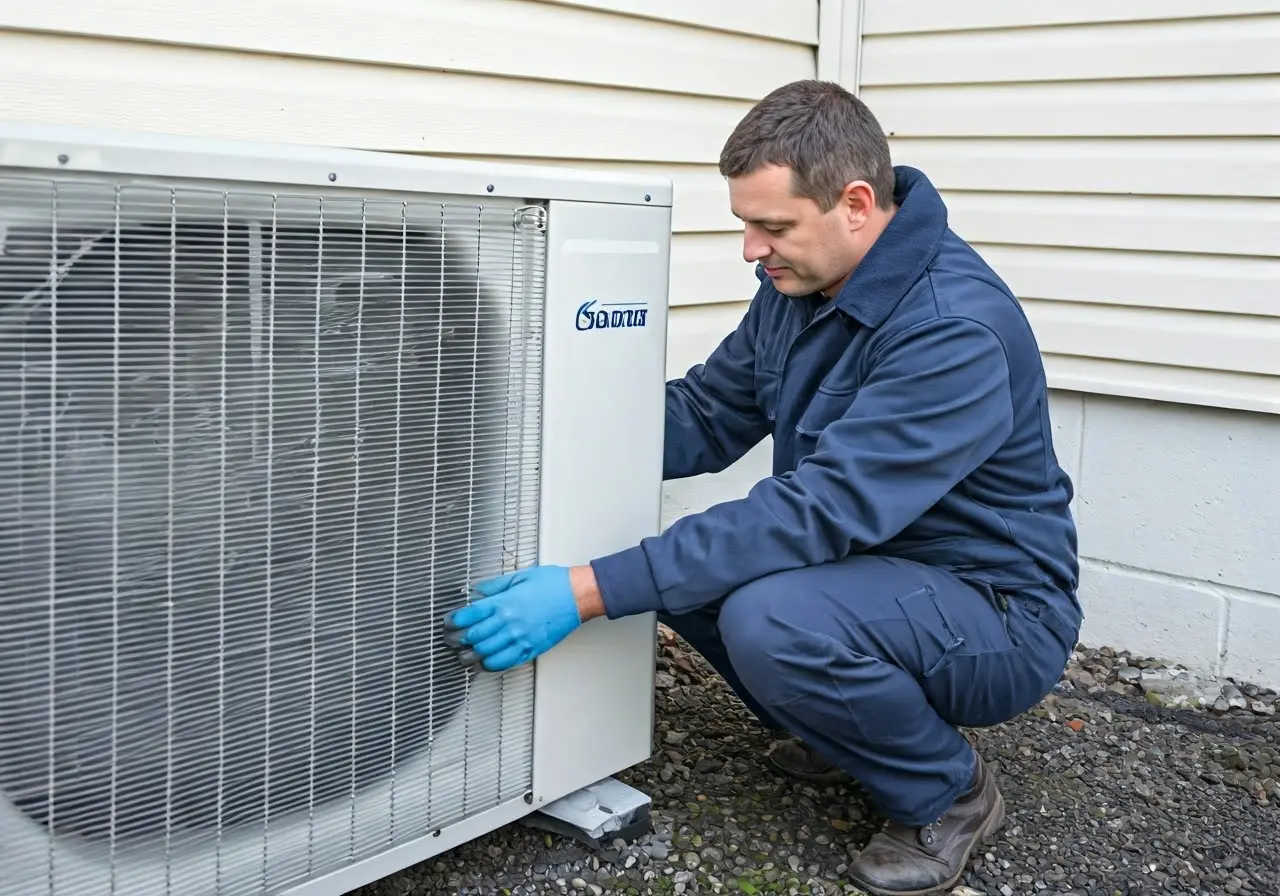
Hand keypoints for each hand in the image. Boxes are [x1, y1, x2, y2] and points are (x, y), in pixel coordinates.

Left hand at [441, 565, 598, 671]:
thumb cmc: (553, 584)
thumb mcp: (519, 576)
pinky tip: (485, 663)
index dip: (454, 621)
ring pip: (487, 655)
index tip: (449, 622)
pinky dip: (491, 666)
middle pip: (474, 638)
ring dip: (472, 657)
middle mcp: (510, 623)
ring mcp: (520, 638)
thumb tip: (476, 591)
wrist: (578, 596)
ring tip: (464, 655)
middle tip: (452, 640)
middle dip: (458, 640)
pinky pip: (506, 663)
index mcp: (504, 603)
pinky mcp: (531, 649)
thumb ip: (494, 585)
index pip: (469, 616)